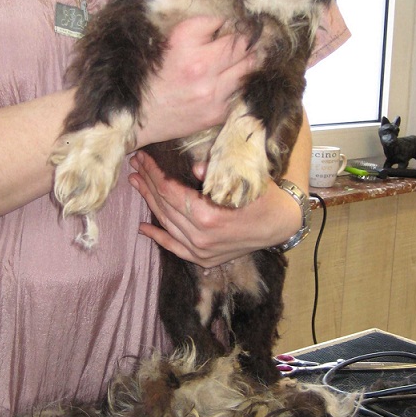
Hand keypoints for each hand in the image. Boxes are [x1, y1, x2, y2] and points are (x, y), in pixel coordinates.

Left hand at [128, 110, 310, 266]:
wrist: (280, 224)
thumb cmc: (262, 196)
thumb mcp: (242, 179)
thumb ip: (215, 173)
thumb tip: (195, 167)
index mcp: (208, 216)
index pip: (170, 191)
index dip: (154, 173)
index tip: (144, 158)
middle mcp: (200, 237)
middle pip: (165, 205)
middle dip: (148, 182)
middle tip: (135, 165)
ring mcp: (201, 251)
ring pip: (166, 223)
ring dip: (149, 202)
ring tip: (137, 183)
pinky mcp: (203, 258)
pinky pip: (174, 247)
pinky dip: (158, 237)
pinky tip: (143, 227)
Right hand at [135, 16, 254, 147]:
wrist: (139, 117)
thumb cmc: (150, 77)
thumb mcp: (165, 43)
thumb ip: (194, 30)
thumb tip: (222, 23)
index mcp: (184, 42)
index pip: (220, 21)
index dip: (226, 23)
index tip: (227, 26)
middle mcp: (201, 66)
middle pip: (240, 44)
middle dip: (243, 41)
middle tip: (244, 40)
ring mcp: (212, 92)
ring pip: (247, 67)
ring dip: (247, 61)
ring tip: (244, 58)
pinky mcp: (217, 112)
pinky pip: (239, 91)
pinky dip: (236, 84)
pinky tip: (228, 82)